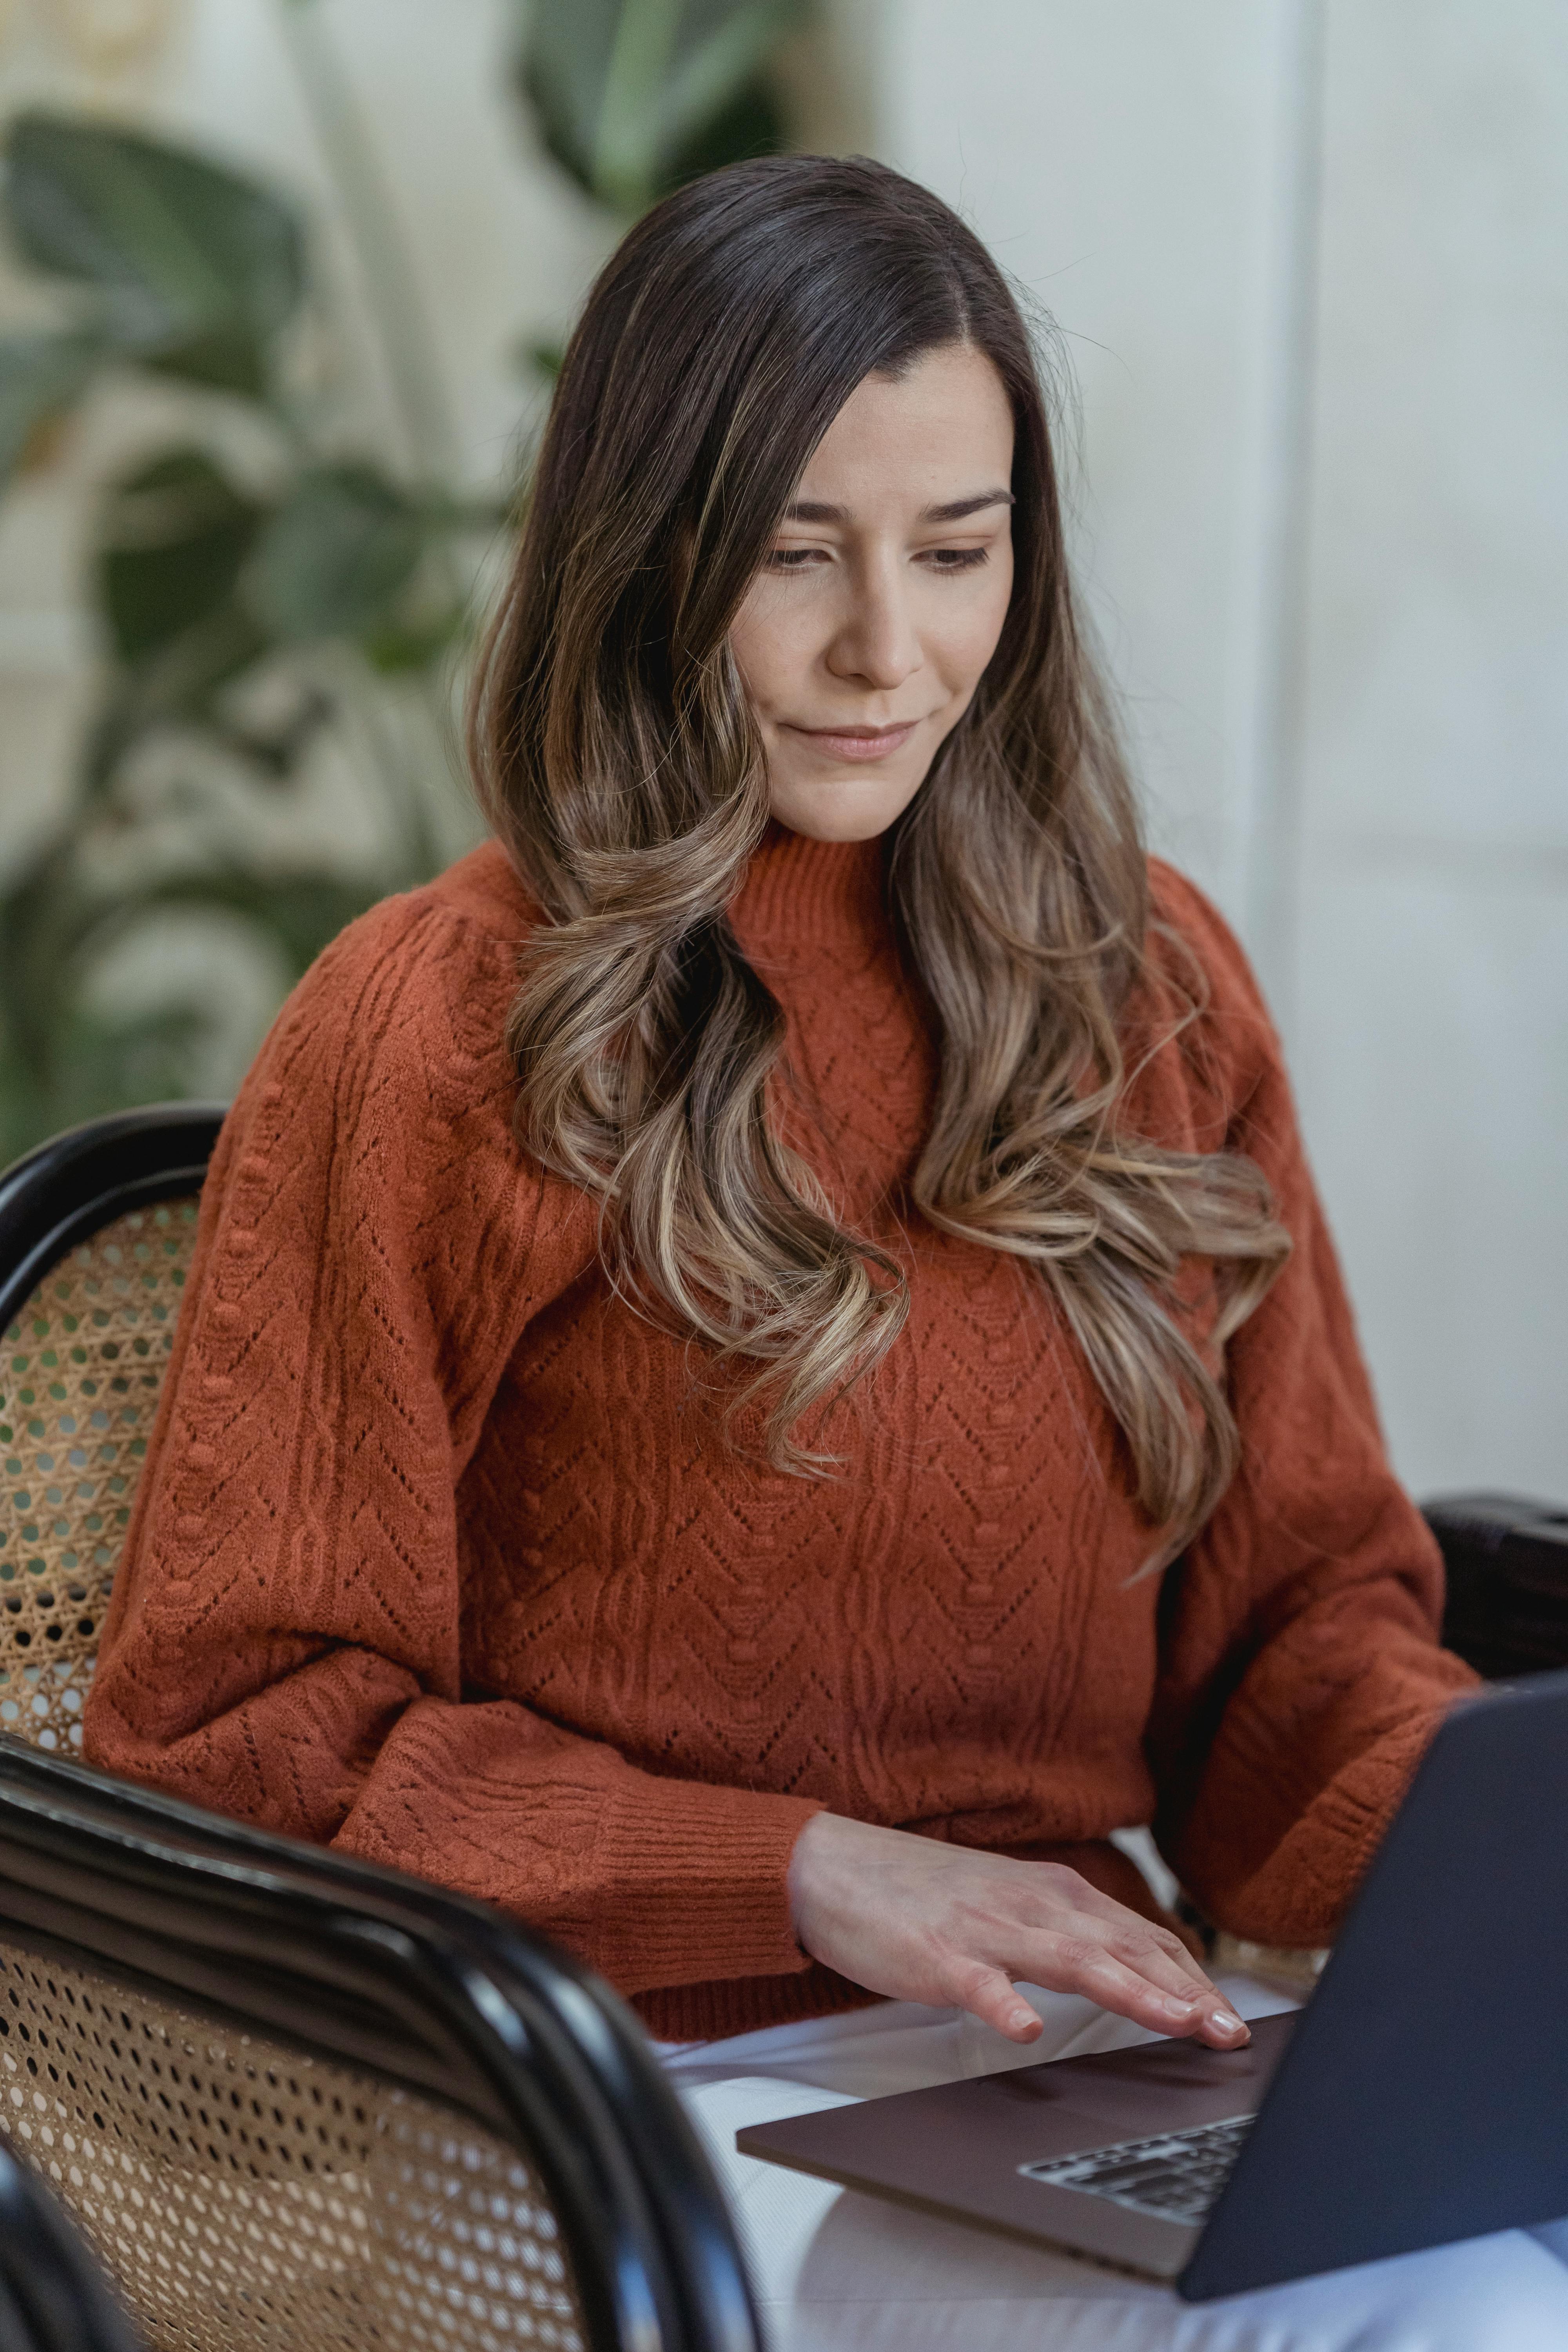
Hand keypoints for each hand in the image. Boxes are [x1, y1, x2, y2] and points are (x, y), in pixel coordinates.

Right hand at [787, 1812, 1249, 2048]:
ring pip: (1071, 1958)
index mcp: (1053, 1893)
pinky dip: (1004, 2006)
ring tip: (1175, 2022)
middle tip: (1229, 2031)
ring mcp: (985, 1928)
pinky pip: (977, 1984)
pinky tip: (1024, 2032)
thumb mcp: (1011, 1906)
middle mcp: (1031, 1903)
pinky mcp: (937, 1954)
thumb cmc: (926, 1895)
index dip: (1191, 1977)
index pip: (1141, 1935)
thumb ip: (1067, 1934)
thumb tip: (1131, 1968)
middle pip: (1124, 1947)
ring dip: (1130, 1991)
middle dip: (1183, 1990)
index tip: (1229, 2017)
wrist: (838, 1868)